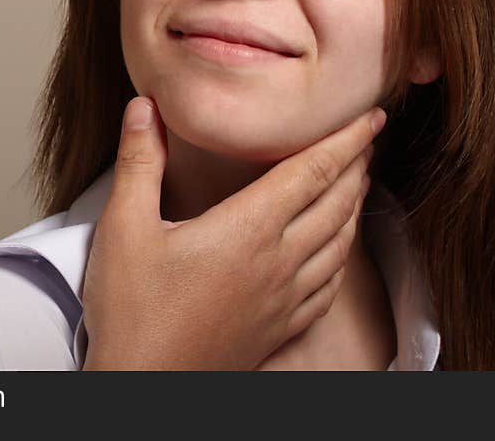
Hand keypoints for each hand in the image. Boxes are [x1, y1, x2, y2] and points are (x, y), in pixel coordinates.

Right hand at [82, 97, 382, 369]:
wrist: (142, 388)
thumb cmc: (132, 309)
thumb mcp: (123, 226)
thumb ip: (139, 161)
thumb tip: (145, 107)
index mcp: (248, 230)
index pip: (312, 172)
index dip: (346, 140)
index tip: (371, 116)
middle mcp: (278, 262)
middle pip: (335, 203)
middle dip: (357, 165)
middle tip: (368, 138)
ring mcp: (284, 300)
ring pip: (341, 244)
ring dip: (356, 206)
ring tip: (360, 182)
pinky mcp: (280, 329)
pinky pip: (330, 286)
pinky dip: (345, 255)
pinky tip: (340, 251)